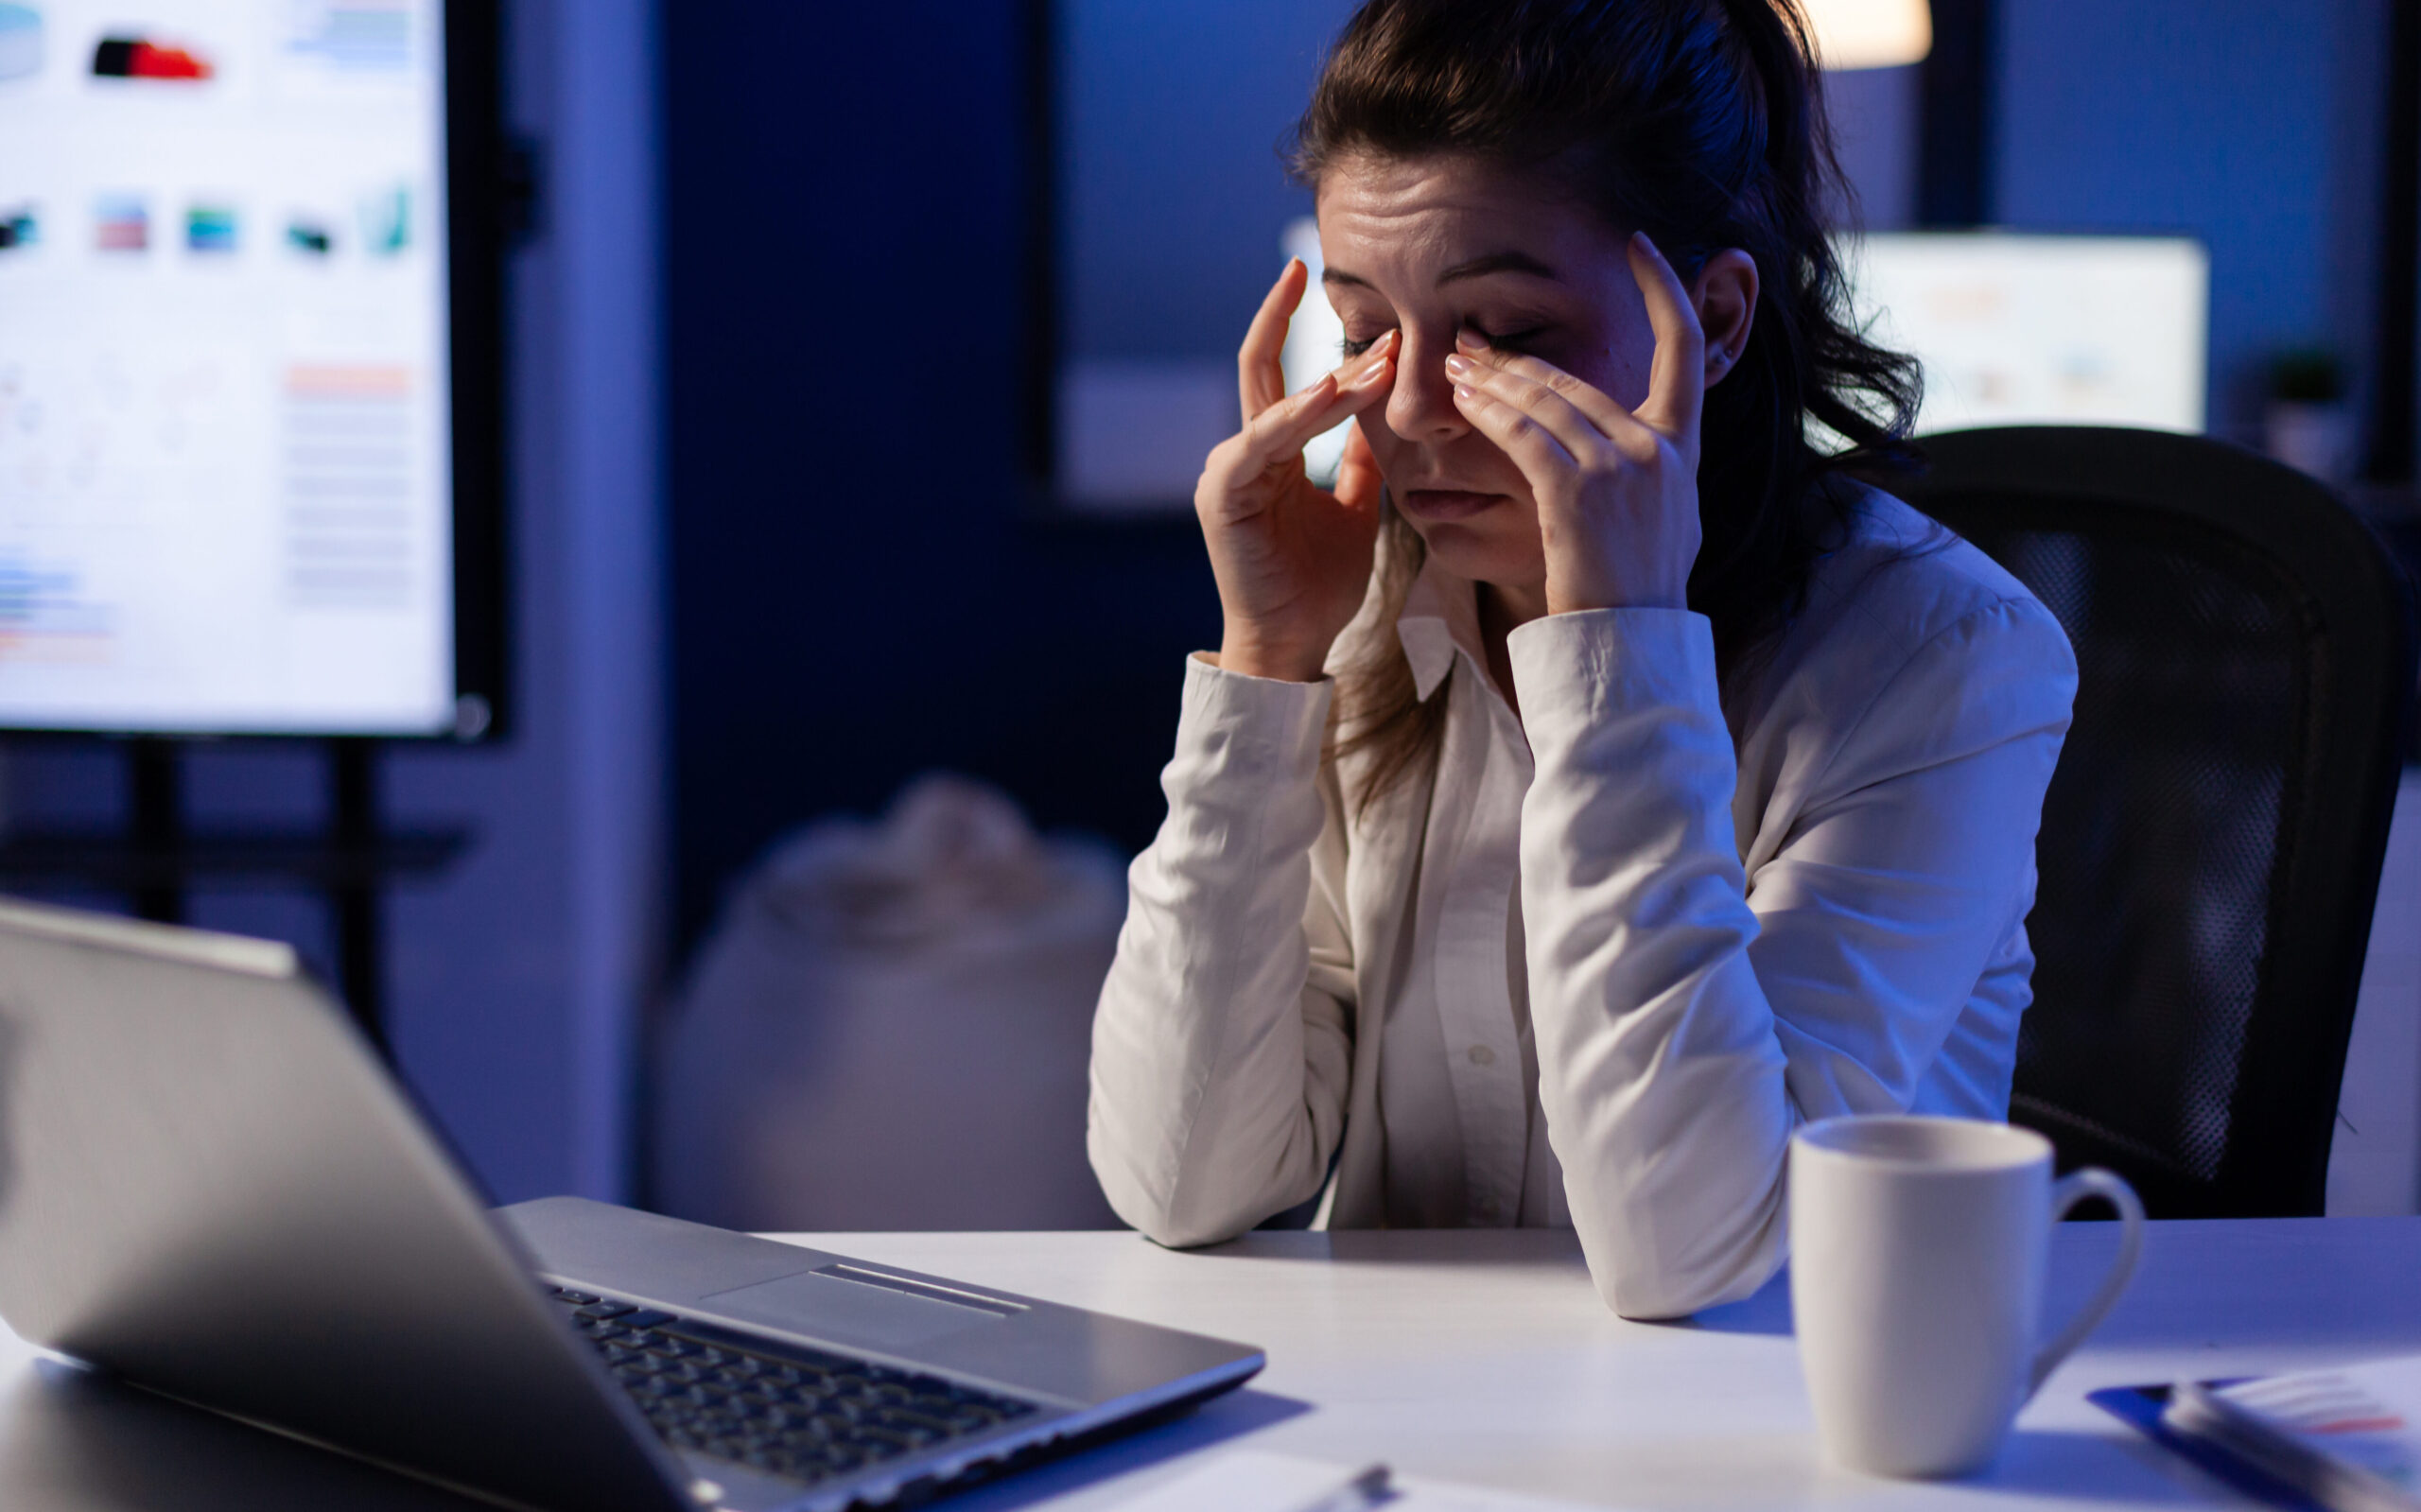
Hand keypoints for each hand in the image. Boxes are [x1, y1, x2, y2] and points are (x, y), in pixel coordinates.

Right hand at [1197, 259, 1397, 682]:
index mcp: (1270, 452)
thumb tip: (1379, 415)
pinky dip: (1297, 415)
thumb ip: (1359, 460)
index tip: (1363, 306)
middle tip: (1312, 265)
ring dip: (1328, 376)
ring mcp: (1228, 470)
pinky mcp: (1224, 494)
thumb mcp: (1354, 508)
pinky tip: (1330, 392)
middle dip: (1280, 312)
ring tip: (1376, 352)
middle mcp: (1243, 452)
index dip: (1316, 336)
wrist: (1293, 642)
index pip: (1287, 376)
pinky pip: (1263, 441)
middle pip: (1260, 365)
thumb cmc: (1318, 585)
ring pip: (1275, 401)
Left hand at [1444, 233, 1706, 615]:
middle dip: (1516, 358)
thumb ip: (1653, 471)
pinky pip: (1524, 434)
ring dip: (1490, 380)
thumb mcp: (1666, 521)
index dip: (1667, 289)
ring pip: (1544, 402)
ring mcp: (1623, 467)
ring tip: (1451, 364)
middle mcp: (1659, 449)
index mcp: (1684, 450)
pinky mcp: (1580, 492)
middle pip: (1579, 380)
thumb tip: (1639, 445)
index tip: (1643, 244)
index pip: (1687, 349)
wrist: (1633, 647)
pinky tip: (1460, 400)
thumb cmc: (1638, 594)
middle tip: (1470, 340)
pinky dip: (1489, 413)